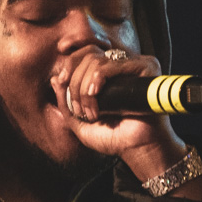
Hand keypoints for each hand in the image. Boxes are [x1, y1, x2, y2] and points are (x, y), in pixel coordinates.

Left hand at [50, 46, 188, 177]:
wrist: (138, 149)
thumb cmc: (114, 138)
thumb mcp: (80, 122)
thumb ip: (66, 102)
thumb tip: (55, 78)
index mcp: (110, 74)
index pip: (87, 51)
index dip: (72, 55)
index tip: (61, 72)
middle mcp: (123, 66)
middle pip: (88, 54)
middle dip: (74, 81)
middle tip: (77, 107)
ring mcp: (135, 65)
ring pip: (96, 60)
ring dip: (83, 87)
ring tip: (90, 111)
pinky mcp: (146, 68)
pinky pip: (112, 65)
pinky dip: (97, 78)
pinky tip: (94, 94)